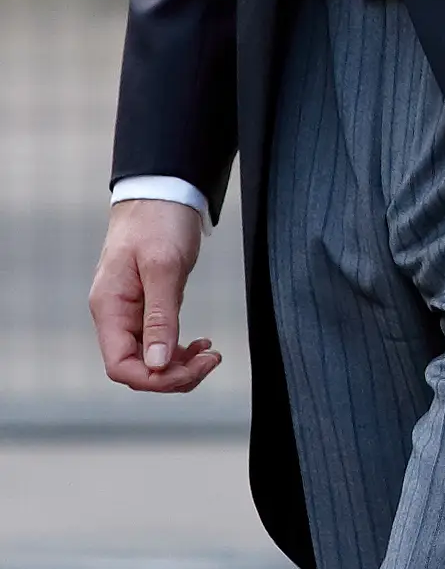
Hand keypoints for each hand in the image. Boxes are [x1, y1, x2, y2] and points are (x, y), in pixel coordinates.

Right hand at [90, 201, 220, 393]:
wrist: (164, 190)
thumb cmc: (158, 220)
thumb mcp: (163, 266)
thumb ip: (159, 316)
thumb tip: (157, 363)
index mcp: (109, 308)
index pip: (120, 366)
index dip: (154, 378)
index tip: (190, 369)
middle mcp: (116, 315)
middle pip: (137, 367)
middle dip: (174, 374)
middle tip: (211, 360)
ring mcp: (132, 311)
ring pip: (150, 358)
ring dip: (180, 364)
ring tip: (211, 354)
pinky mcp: (150, 304)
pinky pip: (160, 340)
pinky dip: (180, 348)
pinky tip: (202, 344)